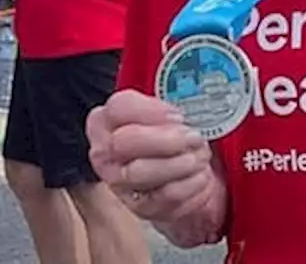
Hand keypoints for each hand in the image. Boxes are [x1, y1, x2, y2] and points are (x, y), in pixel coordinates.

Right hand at [87, 90, 223, 234]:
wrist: (184, 177)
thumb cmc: (171, 139)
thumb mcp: (166, 114)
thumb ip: (169, 104)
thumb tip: (193, 98)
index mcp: (107, 121)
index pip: (118, 107)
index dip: (151, 110)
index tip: (178, 114)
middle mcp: (105, 152)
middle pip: (123, 141)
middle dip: (166, 139)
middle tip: (193, 137)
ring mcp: (119, 182)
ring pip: (140, 171)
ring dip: (179, 163)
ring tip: (200, 156)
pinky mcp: (139, 207)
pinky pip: (163, 195)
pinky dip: (189, 183)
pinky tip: (200, 176)